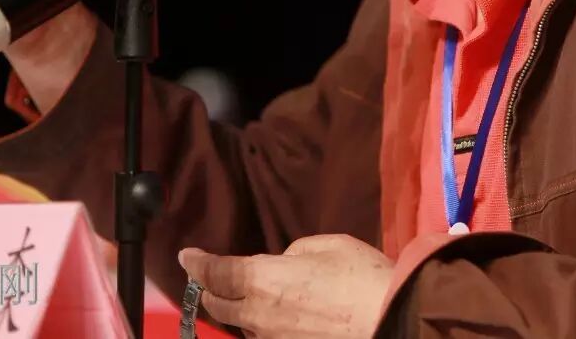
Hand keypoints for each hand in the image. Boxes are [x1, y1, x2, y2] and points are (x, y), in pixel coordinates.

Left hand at [179, 235, 392, 337]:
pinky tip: (276, 317)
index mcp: (262, 278)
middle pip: (218, 305)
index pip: (216, 271)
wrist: (390, 322)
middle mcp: (258, 314)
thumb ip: (294, 253)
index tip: (186, 256)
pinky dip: (261, 326)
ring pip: (241, 326)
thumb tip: (282, 264)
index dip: (197, 263)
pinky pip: (265, 338)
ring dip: (237, 311)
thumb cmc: (361, 278)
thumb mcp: (327, 245)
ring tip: (243, 299)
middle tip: (208, 279)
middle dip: (209, 290)